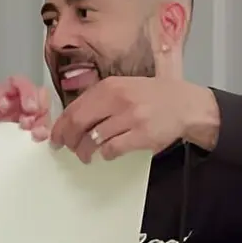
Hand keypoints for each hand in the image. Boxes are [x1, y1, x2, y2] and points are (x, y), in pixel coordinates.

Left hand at [41, 49, 217, 162]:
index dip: (60, 126)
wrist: (186, 105)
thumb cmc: (151, 97)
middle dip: (68, 140)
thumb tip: (70, 120)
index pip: (74, 108)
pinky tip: (108, 154)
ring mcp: (130, 117)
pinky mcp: (142, 135)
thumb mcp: (123, 88)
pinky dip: (106, 155)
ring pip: (93, 139)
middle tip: (66, 149)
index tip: (55, 138)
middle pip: (78, 123)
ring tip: (85, 156)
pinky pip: (113, 149)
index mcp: (109, 86)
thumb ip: (99, 100)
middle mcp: (118, 99)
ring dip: (84, 151)